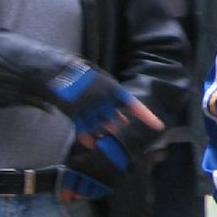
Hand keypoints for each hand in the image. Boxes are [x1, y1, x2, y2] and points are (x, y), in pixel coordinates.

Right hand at [46, 60, 162, 138]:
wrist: (57, 72)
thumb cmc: (82, 77)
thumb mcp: (101, 82)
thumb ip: (113, 102)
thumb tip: (122, 121)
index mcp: (113, 88)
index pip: (134, 105)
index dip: (147, 117)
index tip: (159, 127)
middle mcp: (103, 98)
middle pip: (114, 122)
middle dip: (114, 129)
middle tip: (112, 131)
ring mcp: (88, 105)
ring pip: (99, 128)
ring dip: (100, 134)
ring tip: (99, 135)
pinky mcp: (74, 112)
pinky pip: (84, 131)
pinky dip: (87, 138)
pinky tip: (91, 144)